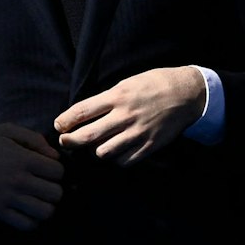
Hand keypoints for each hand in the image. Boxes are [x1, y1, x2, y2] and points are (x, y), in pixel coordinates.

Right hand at [0, 124, 63, 230]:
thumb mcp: (6, 130)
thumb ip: (34, 139)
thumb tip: (55, 156)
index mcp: (24, 159)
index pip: (59, 172)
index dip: (56, 171)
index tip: (47, 170)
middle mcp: (19, 180)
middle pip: (56, 194)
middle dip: (54, 189)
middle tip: (43, 186)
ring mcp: (9, 198)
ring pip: (45, 212)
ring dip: (45, 206)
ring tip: (37, 200)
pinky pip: (26, 225)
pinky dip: (32, 221)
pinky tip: (26, 211)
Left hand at [55, 67, 204, 164]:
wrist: (186, 94)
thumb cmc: (152, 85)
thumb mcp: (126, 84)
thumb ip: (106, 99)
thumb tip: (85, 114)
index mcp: (116, 97)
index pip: (82, 111)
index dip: (65, 121)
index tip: (58, 125)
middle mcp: (125, 116)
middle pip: (88, 136)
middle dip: (70, 141)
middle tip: (64, 141)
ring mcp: (138, 133)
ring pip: (104, 152)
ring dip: (96, 150)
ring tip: (96, 145)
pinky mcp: (150, 145)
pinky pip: (125, 161)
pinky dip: (117, 159)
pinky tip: (116, 152)